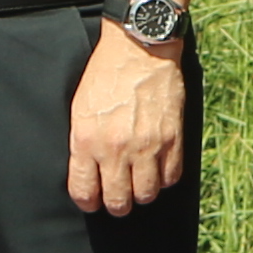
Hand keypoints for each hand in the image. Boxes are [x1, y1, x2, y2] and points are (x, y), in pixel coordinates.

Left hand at [70, 15, 188, 215]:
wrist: (139, 48)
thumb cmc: (105, 75)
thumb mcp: (80, 109)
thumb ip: (82, 143)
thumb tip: (87, 173)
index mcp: (88, 141)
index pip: (85, 192)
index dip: (88, 202)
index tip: (93, 200)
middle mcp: (117, 148)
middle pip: (118, 201)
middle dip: (117, 204)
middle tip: (119, 198)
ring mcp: (147, 145)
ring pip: (146, 195)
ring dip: (142, 193)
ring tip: (139, 183)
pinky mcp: (172, 138)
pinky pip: (171, 177)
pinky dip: (164, 178)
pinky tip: (158, 168)